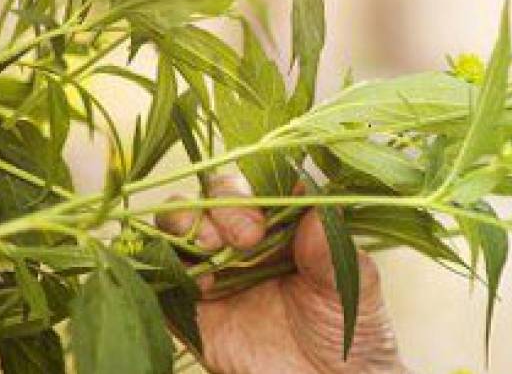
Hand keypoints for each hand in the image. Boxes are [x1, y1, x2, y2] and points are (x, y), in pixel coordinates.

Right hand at [154, 172, 409, 373]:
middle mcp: (247, 240)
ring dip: (185, 226)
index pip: (261, 181)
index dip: (256, 189)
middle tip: (246, 239)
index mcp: (288, 224)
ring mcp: (215, 271)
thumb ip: (331, 248)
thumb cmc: (350, 331)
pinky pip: (158, 277)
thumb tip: (313, 208)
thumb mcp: (353, 286)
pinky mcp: (190, 309)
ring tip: (211, 252)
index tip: (264, 220)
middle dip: (221, 206)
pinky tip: (196, 283)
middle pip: (212, 196)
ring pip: (177, 225)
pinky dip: (162, 268)